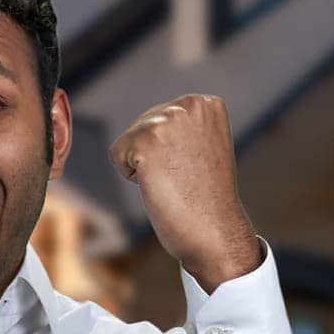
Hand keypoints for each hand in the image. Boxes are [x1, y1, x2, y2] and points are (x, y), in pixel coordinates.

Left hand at [107, 94, 259, 286]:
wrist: (215, 230)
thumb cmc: (207, 198)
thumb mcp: (203, 148)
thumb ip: (183, 127)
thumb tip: (155, 123)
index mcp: (205, 103)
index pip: (160, 117)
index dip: (170, 149)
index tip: (193, 167)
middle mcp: (189, 104)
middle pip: (142, 126)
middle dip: (155, 156)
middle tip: (183, 177)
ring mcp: (168, 120)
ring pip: (129, 140)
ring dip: (144, 166)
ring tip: (174, 180)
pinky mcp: (146, 141)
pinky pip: (117, 154)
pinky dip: (131, 176)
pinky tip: (160, 184)